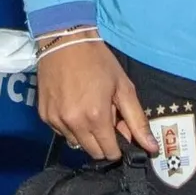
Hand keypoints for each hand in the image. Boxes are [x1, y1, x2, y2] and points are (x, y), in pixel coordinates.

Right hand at [36, 33, 157, 160]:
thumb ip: (137, 120)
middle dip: (103, 143)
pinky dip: (70, 126)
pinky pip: (61, 133)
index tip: (120, 134)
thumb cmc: (98, 61)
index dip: (118, 147)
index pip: (110, 153)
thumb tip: (152, 148)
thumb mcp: (123, 86)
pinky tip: (74, 107)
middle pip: (93, 152)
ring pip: (76, 144)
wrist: (65, 41)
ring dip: (86, 135)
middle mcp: (74, 124)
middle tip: (106, 119)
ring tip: (89, 110)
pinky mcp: (44, 116)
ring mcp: (56, 121)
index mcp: (97, 117)